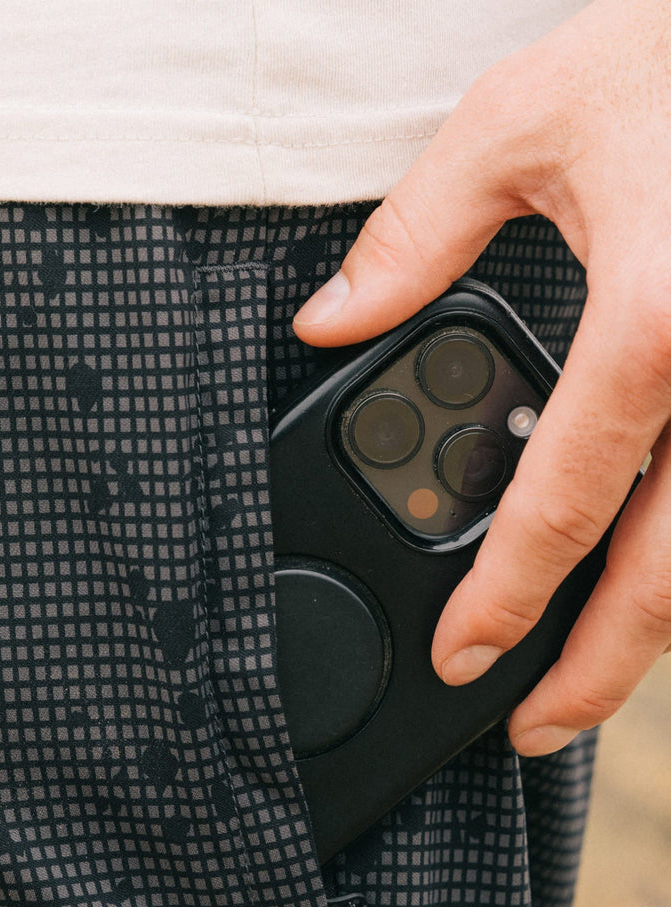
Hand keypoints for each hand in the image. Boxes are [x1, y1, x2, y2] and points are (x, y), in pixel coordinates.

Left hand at [292, 0, 670, 755]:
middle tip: (534, 728)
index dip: (506, 599)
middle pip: (666, 576)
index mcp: (654, 325)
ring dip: (649, 636)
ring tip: (585, 685)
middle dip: (597, 674)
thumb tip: (330, 315)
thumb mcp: (529, 118)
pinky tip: (643, 582)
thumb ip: (417, 231)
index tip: (464, 656)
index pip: (565, 506)